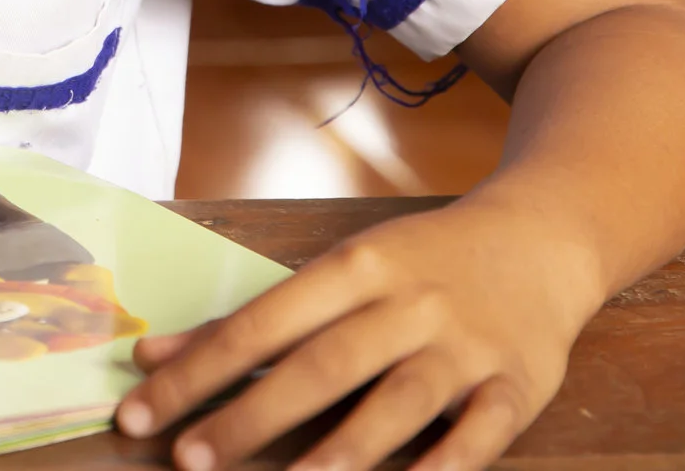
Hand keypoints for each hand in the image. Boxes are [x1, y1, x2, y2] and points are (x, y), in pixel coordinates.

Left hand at [115, 196, 605, 470]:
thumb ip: (254, 320)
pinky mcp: (518, 383)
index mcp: (354, 267)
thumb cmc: (420, 262)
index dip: (199, 371)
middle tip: (189, 461)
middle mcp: (407, 303)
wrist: (542, 238)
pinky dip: (449, 462)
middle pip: (320, 365)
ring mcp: (465, 346)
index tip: (142, 412)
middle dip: (250, 416)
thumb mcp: (338, 270)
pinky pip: (482, 430)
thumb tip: (156, 357)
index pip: (261, 324)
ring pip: (399, 399)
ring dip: (345, 447)